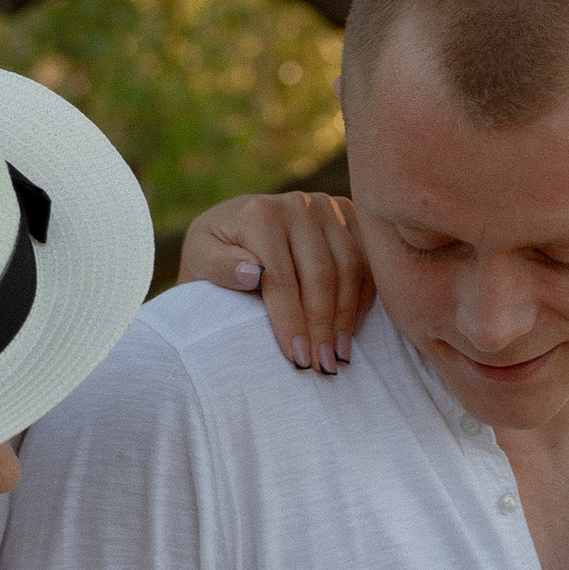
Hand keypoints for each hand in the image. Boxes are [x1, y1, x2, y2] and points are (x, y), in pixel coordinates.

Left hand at [177, 191, 374, 374]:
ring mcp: (328, 207)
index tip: (298, 359)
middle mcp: (298, 204)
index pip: (282, 278)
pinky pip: (368, 261)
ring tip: (340, 354)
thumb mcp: (200, 258)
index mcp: (260, 213)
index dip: (292, 322)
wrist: (238, 226)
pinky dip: (364, 297)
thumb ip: (219, 266)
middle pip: (322, 274)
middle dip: (323, 326)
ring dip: (347, 316)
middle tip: (324, 365)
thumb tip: (251, 273)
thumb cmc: (216, 253)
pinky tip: (352, 328)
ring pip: (351, 268)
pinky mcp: (349, 215)